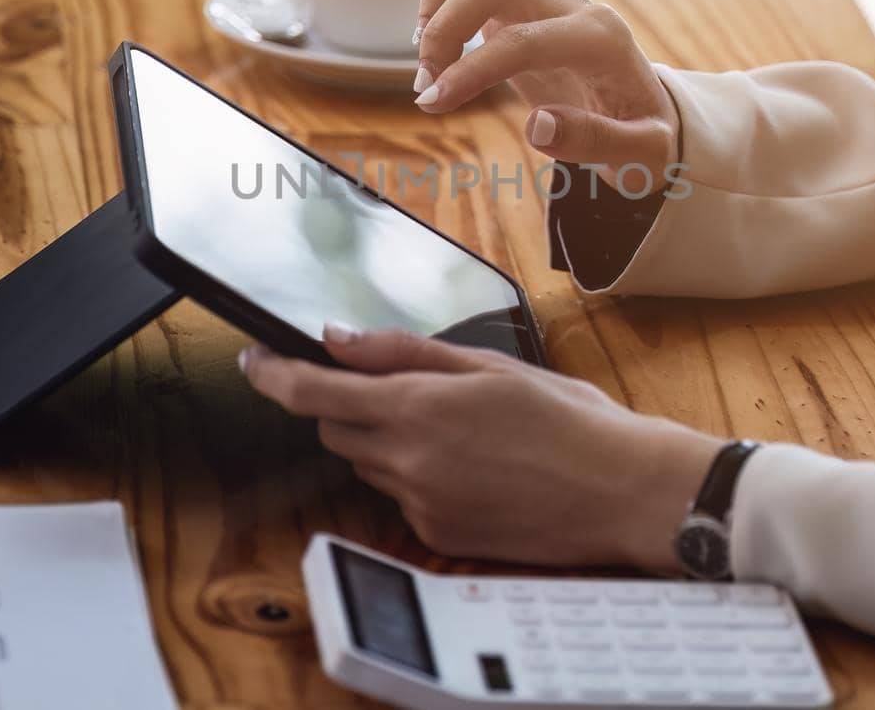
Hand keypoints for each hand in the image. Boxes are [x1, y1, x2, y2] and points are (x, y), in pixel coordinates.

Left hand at [240, 325, 717, 568]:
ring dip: (384, 441)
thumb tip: (337, 339)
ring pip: (368, 465)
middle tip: (401, 388)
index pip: (312, 392)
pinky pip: (402, 499)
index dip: (272, 374)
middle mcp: (408, 461)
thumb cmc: (570, 420)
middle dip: (347, 405)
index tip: (252, 360)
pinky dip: (416, 477)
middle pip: (335, 430)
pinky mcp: (438, 535)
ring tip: (457, 429)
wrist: (622, 492)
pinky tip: (472, 466)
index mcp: (417, 407)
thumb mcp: (488, 365)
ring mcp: (421, 504)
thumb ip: (402, 351)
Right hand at [413, 0, 680, 183]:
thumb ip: (598, 143)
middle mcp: (573, 8)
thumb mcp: (644, 156)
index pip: (521, 39)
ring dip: (440, 3)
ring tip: (427, 62)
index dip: (471, 68)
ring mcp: (549, 1)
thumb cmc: (647, 135)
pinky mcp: (527, 7)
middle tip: (428, 84)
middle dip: (445, 25)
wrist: (650, 112)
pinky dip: (447, 2)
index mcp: (602, 41)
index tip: (435, 102)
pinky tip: (437, 50)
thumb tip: (538, 126)